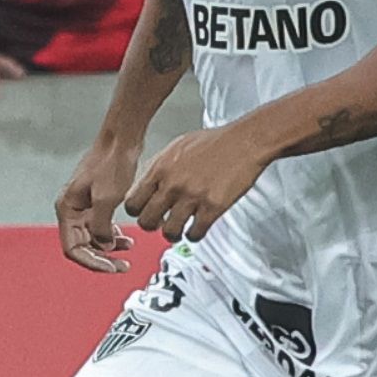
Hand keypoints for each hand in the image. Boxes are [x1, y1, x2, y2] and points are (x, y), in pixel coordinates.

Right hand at [56, 140, 140, 272]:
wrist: (122, 139)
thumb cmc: (112, 163)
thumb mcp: (106, 199)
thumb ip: (101, 227)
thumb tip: (104, 246)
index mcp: (67, 208)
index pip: (72, 248)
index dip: (91, 262)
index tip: (111, 267)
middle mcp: (72, 208)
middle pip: (82, 245)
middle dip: (102, 257)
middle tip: (124, 266)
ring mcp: (84, 204)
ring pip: (93, 237)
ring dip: (109, 247)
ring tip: (129, 249)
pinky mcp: (96, 200)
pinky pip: (100, 225)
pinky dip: (112, 234)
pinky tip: (127, 237)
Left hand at [124, 126, 270, 243]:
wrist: (244, 141)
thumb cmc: (214, 142)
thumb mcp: (177, 147)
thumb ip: (160, 167)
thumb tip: (149, 184)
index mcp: (161, 168)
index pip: (132, 202)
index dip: (137, 212)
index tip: (144, 212)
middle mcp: (173, 184)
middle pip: (146, 221)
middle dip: (152, 226)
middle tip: (160, 224)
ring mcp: (192, 197)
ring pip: (169, 232)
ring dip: (173, 234)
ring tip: (180, 229)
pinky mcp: (212, 207)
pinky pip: (194, 233)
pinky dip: (194, 234)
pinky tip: (198, 227)